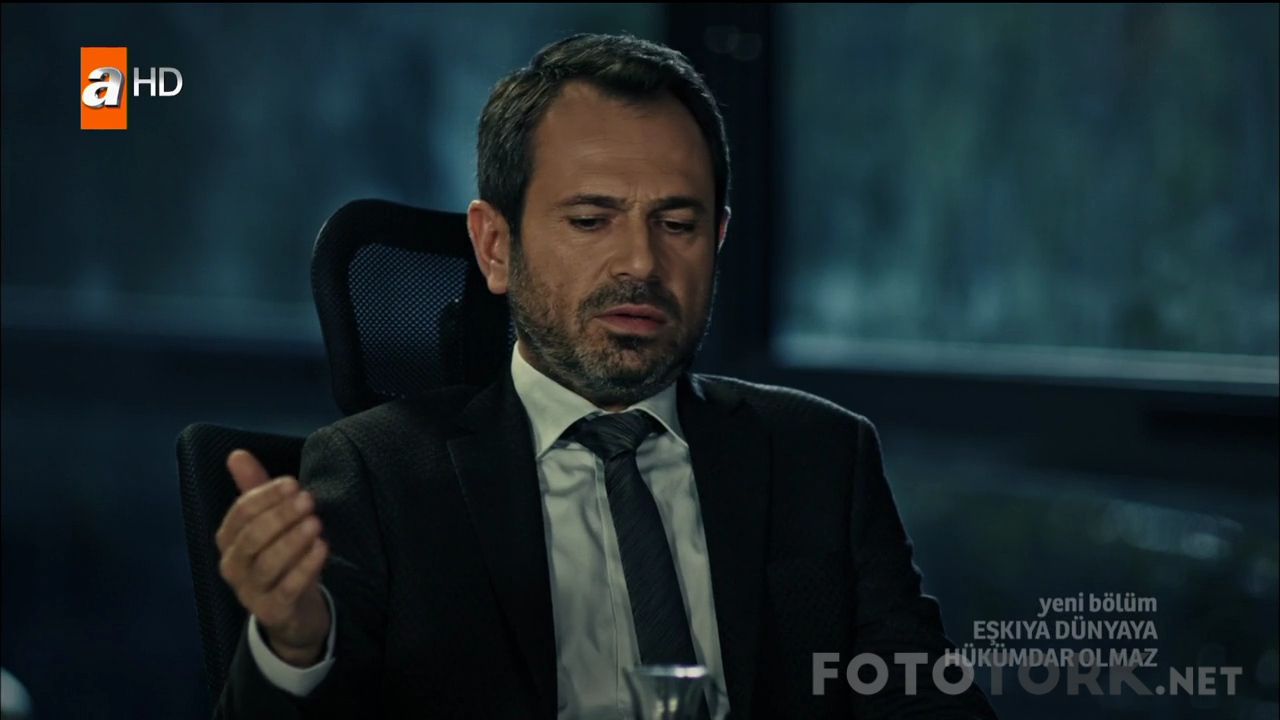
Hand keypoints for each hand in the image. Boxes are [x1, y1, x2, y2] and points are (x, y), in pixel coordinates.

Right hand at [217, 449, 330, 666]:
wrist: (292, 612)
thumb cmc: (282, 559)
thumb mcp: (270, 523)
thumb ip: (255, 489)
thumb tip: (236, 454)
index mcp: (228, 541)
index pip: (240, 513)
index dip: (266, 496)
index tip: (293, 483)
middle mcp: (232, 566)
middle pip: (253, 537)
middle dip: (281, 515)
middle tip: (308, 500)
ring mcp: (250, 592)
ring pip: (268, 564)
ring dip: (293, 540)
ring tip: (316, 523)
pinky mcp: (272, 612)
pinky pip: (287, 589)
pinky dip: (305, 567)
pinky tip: (322, 548)